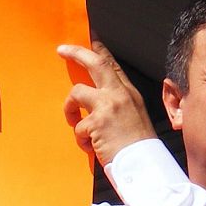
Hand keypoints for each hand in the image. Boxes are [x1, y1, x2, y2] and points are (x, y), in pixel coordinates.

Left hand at [57, 41, 156, 164]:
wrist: (144, 164)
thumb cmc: (139, 147)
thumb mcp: (135, 117)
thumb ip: (119, 105)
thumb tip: (96, 101)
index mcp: (130, 93)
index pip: (113, 65)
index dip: (100, 51)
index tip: (92, 40)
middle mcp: (119, 94)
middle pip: (96, 63)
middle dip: (76, 53)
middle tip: (61, 50)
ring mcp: (107, 105)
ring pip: (76, 93)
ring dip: (70, 110)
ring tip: (77, 125)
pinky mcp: (96, 121)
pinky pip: (77, 126)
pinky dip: (81, 140)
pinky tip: (92, 148)